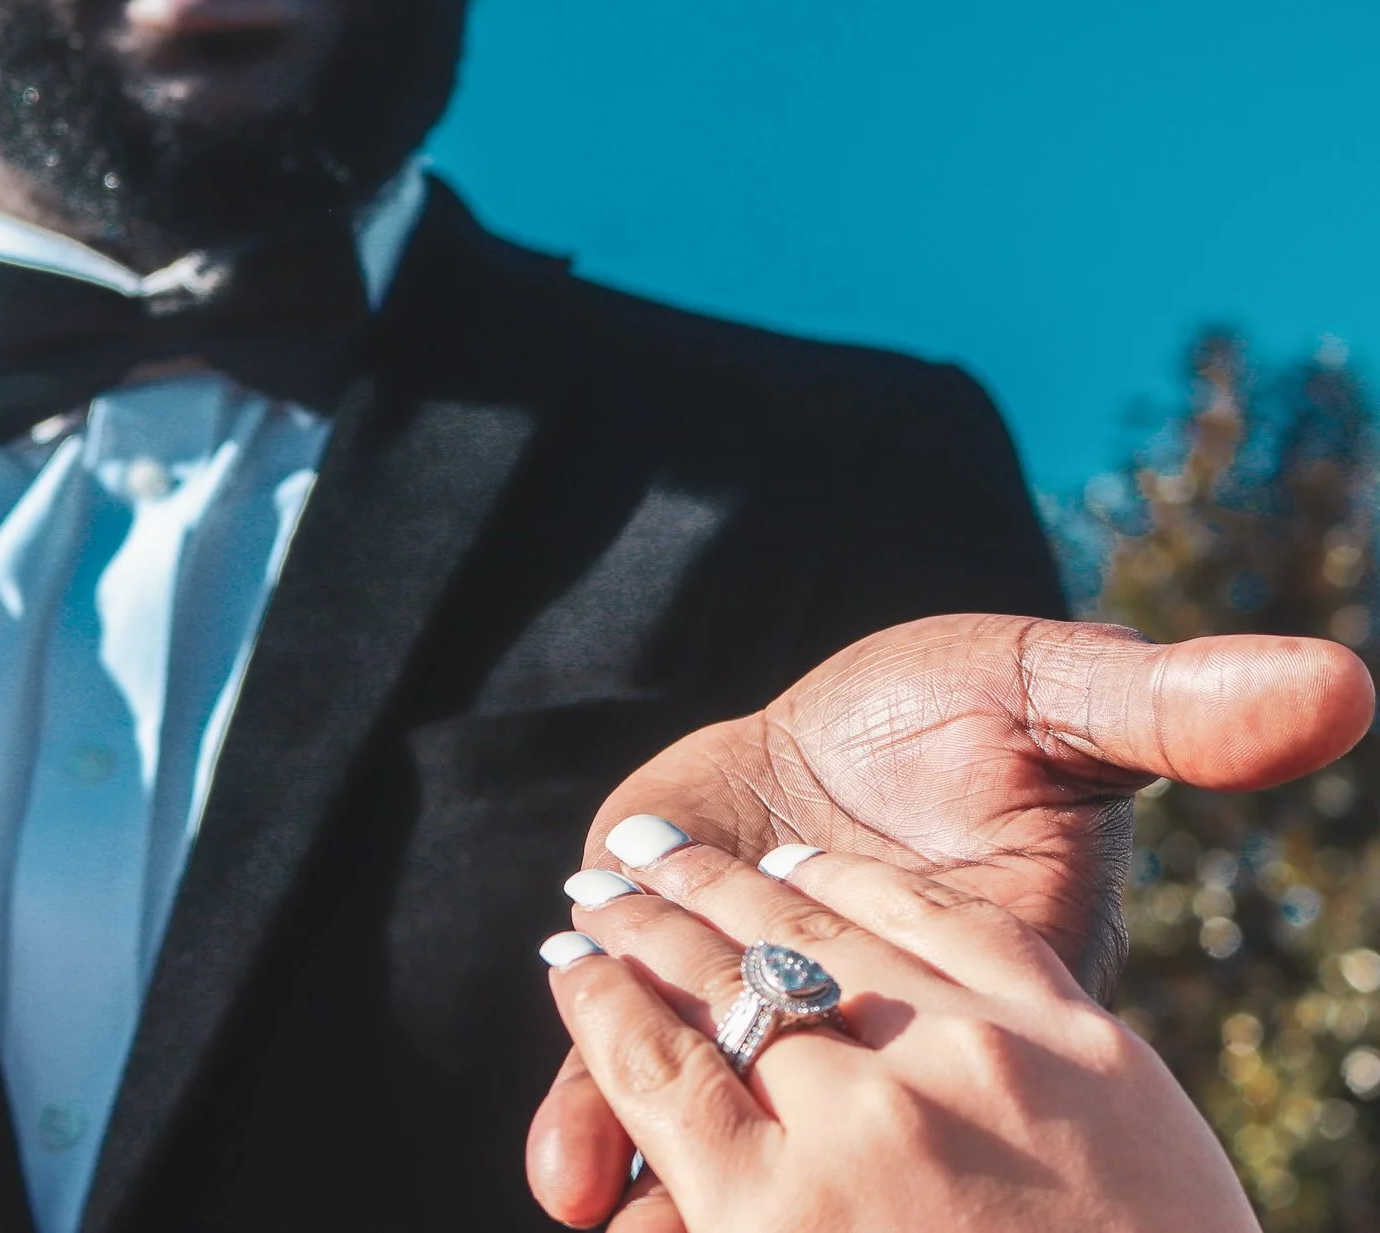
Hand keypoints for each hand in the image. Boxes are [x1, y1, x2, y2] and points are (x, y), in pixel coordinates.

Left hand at [527, 613, 1371, 1226]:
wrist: (840, 723)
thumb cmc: (969, 714)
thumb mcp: (1067, 702)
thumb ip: (1174, 709)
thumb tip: (1344, 684)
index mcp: (981, 1001)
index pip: (953, 1075)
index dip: (908, 1116)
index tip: (853, 1121)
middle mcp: (871, 1042)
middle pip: (821, 1123)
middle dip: (748, 1173)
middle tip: (682, 1195)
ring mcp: (768, 1034)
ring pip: (718, 1139)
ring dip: (654, 1176)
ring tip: (596, 1194)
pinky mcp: (683, 1015)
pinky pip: (638, 1098)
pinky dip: (592, 1127)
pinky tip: (563, 1163)